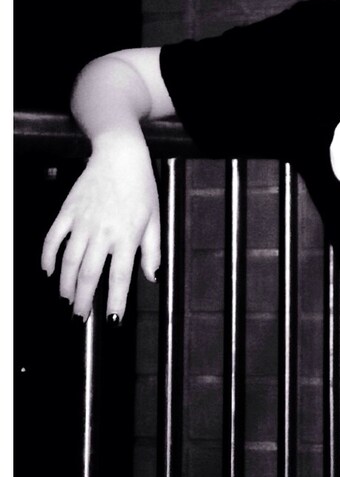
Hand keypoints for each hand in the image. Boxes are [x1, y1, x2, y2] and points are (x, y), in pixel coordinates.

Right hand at [41, 132, 160, 320]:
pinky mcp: (67, 211)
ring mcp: (82, 222)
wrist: (120, 155)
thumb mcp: (155, 218)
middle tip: (80, 318)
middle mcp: (103, 232)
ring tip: (66, 300)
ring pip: (69, 261)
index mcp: (128, 235)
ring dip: (65, 285)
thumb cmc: (140, 187)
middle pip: (90, 274)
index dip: (116, 301)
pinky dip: (47, 258)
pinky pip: (52, 239)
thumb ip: (152, 250)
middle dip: (84, 301)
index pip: (121, 276)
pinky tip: (47, 272)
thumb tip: (151, 277)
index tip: (112, 320)